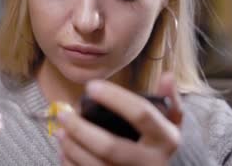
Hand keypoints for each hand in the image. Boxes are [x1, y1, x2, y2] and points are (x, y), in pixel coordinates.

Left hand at [56, 72, 182, 165]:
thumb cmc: (159, 145)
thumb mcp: (172, 123)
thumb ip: (169, 100)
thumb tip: (168, 76)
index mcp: (165, 140)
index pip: (141, 114)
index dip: (114, 98)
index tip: (91, 86)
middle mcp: (151, 163)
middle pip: (110, 147)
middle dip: (81, 129)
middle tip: (63, 114)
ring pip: (95, 165)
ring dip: (71, 147)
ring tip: (59, 130)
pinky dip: (71, 163)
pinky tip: (64, 150)